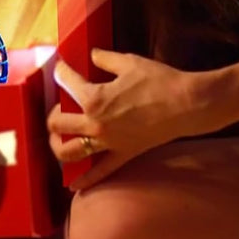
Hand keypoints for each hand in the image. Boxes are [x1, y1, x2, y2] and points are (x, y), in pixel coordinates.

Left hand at [47, 48, 199, 190]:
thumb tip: (92, 54)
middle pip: (57, 123)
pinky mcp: (122, 155)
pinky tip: (73, 184)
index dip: (60, 71)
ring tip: (56, 138)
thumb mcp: (128, 62)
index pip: (65, 82)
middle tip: (56, 106)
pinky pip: (99, 173)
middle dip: (51, 113)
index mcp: (93, 98)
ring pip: (70, 151)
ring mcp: (107, 143)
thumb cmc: (158, 80)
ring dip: (57, 145)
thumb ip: (105, 58)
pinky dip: (84, 180)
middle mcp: (95, 123)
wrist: (186, 105)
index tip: (59, 68)